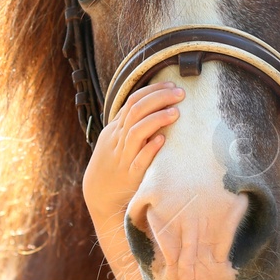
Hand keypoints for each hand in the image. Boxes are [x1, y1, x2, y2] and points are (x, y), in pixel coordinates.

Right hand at [82, 81, 182, 222]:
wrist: (99, 195)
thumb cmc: (113, 164)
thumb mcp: (116, 140)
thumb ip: (130, 124)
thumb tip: (151, 103)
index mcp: (116, 129)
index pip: (133, 101)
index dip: (152, 90)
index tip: (172, 85)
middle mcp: (118, 139)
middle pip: (136, 111)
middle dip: (159, 99)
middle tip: (180, 94)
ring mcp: (123, 157)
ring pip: (136, 132)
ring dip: (156, 120)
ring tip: (175, 113)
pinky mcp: (130, 176)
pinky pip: (139, 160)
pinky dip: (150, 149)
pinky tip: (162, 140)